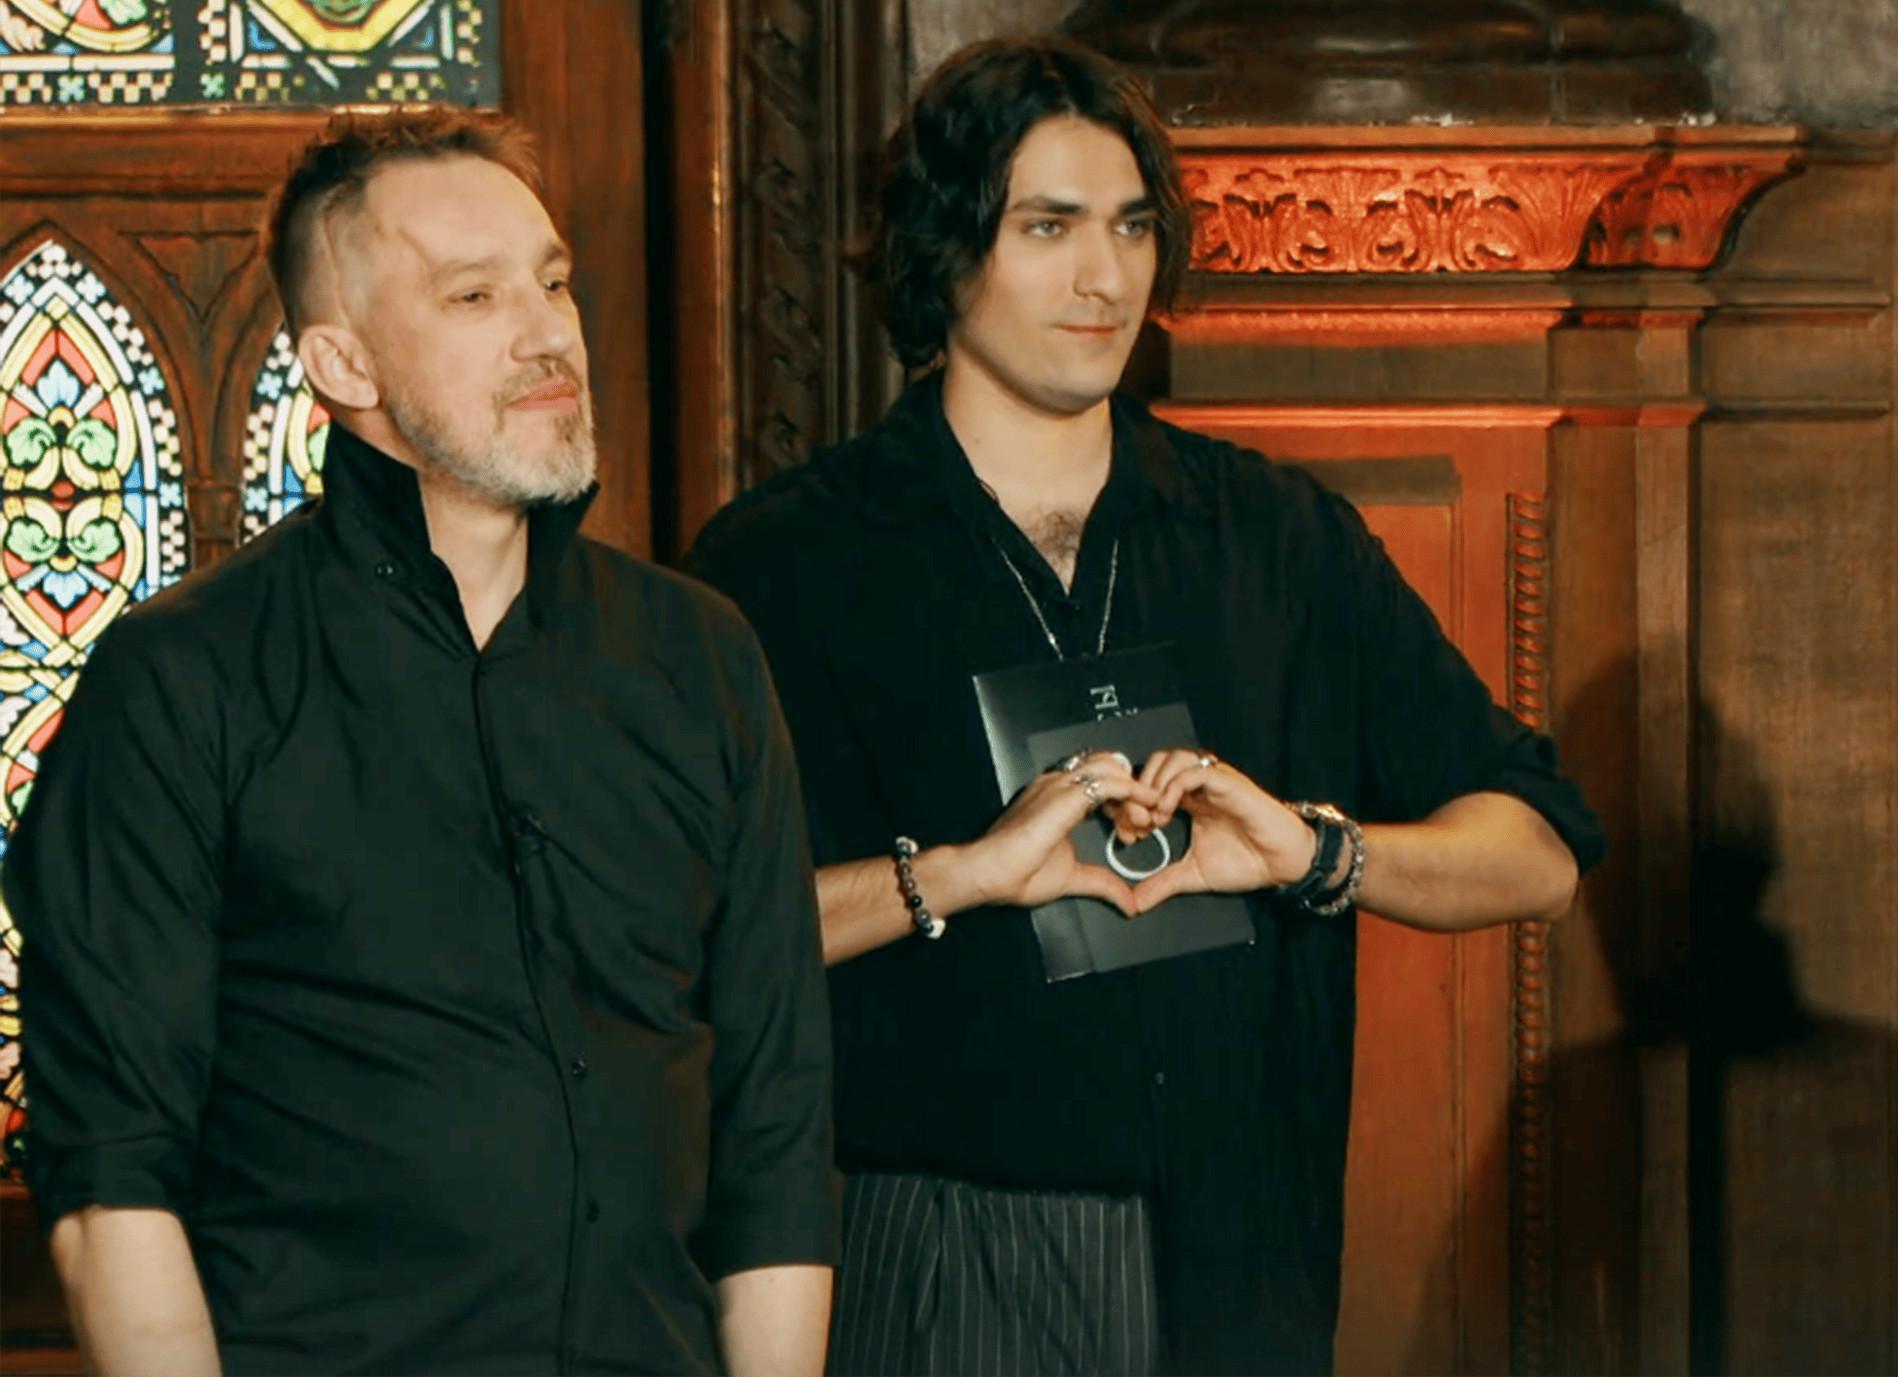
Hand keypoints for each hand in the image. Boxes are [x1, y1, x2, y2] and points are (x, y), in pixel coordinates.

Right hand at [966, 751, 1162, 915]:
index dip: (1124, 802)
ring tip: (1146, 817)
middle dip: (1133, 793)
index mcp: (1056, 797)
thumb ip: (1103, 884)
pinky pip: (1110, 782)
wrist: (989, 873)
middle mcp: (1059, 784)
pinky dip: (1133, 792)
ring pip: (1113, 769)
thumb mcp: (1073, 877)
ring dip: (1136, 792)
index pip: (1101, 781)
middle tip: (1145, 822)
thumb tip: (1128, 902)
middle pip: (1110, 768)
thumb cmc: (1015, 872)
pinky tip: (1144, 806)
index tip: (1134, 827)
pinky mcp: (1065, 795)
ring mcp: (1061, 786)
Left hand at [1129, 750, 1317, 911]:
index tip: (1129, 833)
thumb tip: (1132, 904)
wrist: (1281, 864)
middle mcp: (1198, 785)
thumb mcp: (1192, 875)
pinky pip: (1194, 771)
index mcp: (1188, 800)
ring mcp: (1213, 781)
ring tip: (1153, 817)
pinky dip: (1174, 787)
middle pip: (1156, 762)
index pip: (1149, 784)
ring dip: (1154, 784)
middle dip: (1138, 789)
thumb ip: (1162, 884)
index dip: (1132, 804)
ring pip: (1172, 758)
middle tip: (1137, 821)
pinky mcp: (1228, 783)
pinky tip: (1168, 812)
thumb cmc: (1245, 862)